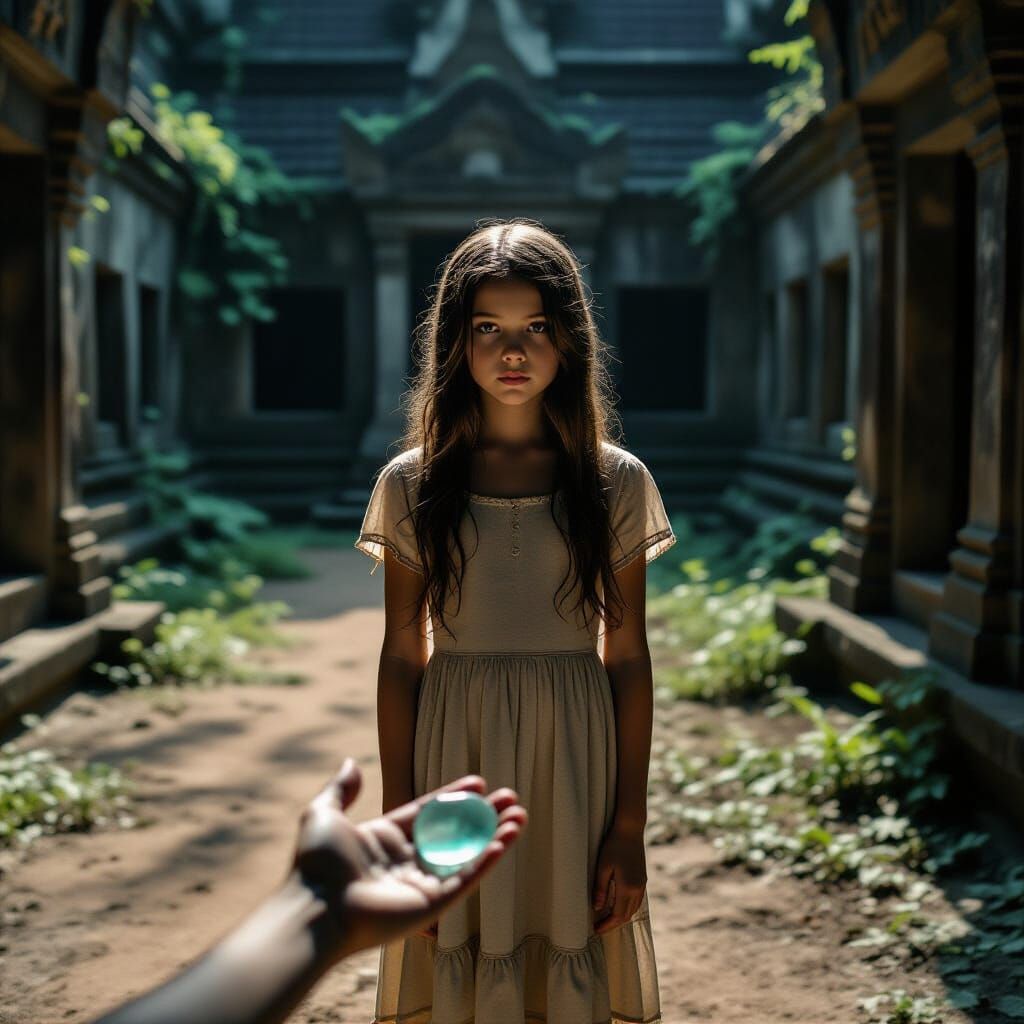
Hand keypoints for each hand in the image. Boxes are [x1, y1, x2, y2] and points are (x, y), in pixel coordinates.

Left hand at [291, 757, 526, 959]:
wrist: (314, 909)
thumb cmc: (315, 864)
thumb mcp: (323, 814)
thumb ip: (341, 790)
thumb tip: (351, 762)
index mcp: (385, 839)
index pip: (428, 813)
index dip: (454, 797)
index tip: (478, 783)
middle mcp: (406, 861)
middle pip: (454, 833)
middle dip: (483, 816)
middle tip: (510, 798)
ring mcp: (421, 883)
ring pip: (467, 855)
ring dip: (495, 836)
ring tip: (520, 816)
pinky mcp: (431, 904)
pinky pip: (466, 878)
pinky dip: (488, 859)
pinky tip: (506, 839)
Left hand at [591, 823, 646, 935]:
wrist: (630, 830)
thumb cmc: (613, 846)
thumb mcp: (602, 867)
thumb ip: (600, 889)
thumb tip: (597, 908)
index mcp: (627, 887)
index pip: (617, 915)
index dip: (607, 925)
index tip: (596, 930)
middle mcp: (637, 888)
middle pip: (627, 915)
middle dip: (613, 924)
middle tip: (599, 927)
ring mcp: (642, 884)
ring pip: (633, 909)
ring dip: (621, 917)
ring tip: (607, 920)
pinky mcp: (643, 879)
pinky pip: (637, 901)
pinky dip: (627, 908)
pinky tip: (618, 906)